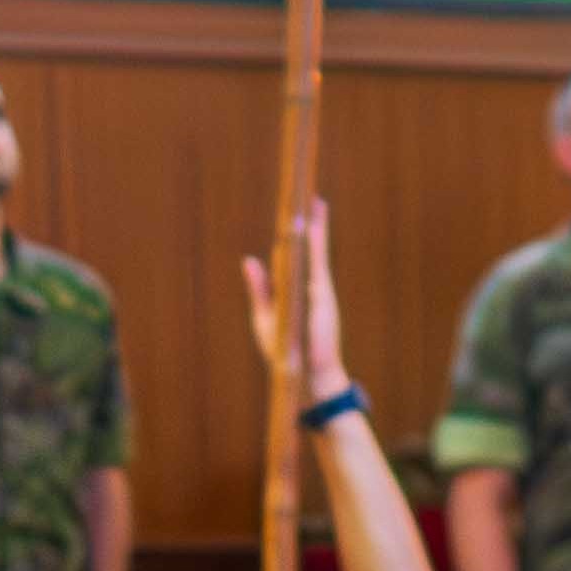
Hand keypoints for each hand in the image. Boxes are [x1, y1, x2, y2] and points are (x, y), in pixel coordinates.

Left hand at [240, 198, 348, 400]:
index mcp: (294, 289)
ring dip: (314, 224)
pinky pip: (317, 260)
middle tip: (307, 196)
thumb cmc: (285, 349)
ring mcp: (317, 287)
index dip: (290, 233)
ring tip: (313, 201)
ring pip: (314, 248)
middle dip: (308, 221)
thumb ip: (260, 287)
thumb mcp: (265, 315)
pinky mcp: (321, 293)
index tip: (291, 213)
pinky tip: (313, 223)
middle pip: (306, 246)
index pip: (291, 254)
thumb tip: (249, 260)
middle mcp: (308, 284)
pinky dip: (315, 240)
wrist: (306, 374)